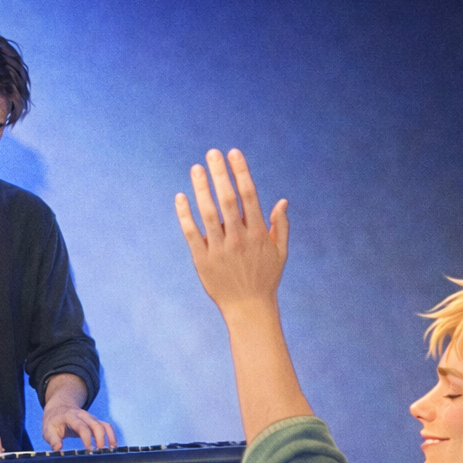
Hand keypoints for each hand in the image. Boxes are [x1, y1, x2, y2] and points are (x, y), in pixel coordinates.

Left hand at [43, 402, 114, 450]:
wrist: (59, 408)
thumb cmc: (53, 421)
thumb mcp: (48, 430)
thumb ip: (53, 439)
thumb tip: (58, 448)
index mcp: (70, 416)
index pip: (82, 427)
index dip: (87, 439)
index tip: (89, 450)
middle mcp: (82, 415)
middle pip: (96, 425)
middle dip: (100, 439)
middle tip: (99, 453)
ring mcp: (90, 417)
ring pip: (103, 425)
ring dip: (108, 438)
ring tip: (110, 451)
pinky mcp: (95, 421)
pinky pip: (106, 426)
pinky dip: (111, 435)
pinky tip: (113, 446)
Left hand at [175, 148, 289, 318]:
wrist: (248, 309)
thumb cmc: (265, 278)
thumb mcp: (280, 253)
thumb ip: (280, 226)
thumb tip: (282, 201)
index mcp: (258, 233)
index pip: (249, 195)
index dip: (241, 172)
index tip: (233, 153)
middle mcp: (238, 239)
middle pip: (227, 199)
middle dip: (220, 173)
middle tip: (212, 153)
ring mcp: (219, 249)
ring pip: (208, 213)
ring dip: (201, 188)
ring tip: (196, 168)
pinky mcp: (202, 260)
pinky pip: (191, 233)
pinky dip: (185, 215)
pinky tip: (180, 197)